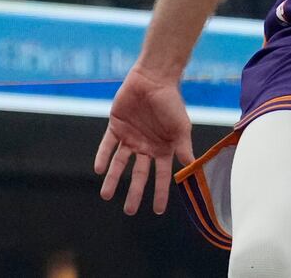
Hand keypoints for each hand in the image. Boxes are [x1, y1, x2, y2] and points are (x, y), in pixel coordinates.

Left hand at [93, 65, 195, 215]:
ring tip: (106, 195)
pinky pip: (107, 145)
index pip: (161, 176)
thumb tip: (191, 166)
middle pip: (138, 174)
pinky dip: (103, 157)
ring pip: (120, 163)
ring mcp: (130, 137)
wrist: (153, 79)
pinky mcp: (116, 127)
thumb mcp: (181, 126)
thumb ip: (183, 146)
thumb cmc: (171, 102)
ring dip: (113, 179)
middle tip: (129, 211)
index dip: (160, 193)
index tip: (158, 211)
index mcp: (162, 149)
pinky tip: (99, 169)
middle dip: (134, 193)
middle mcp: (145, 147)